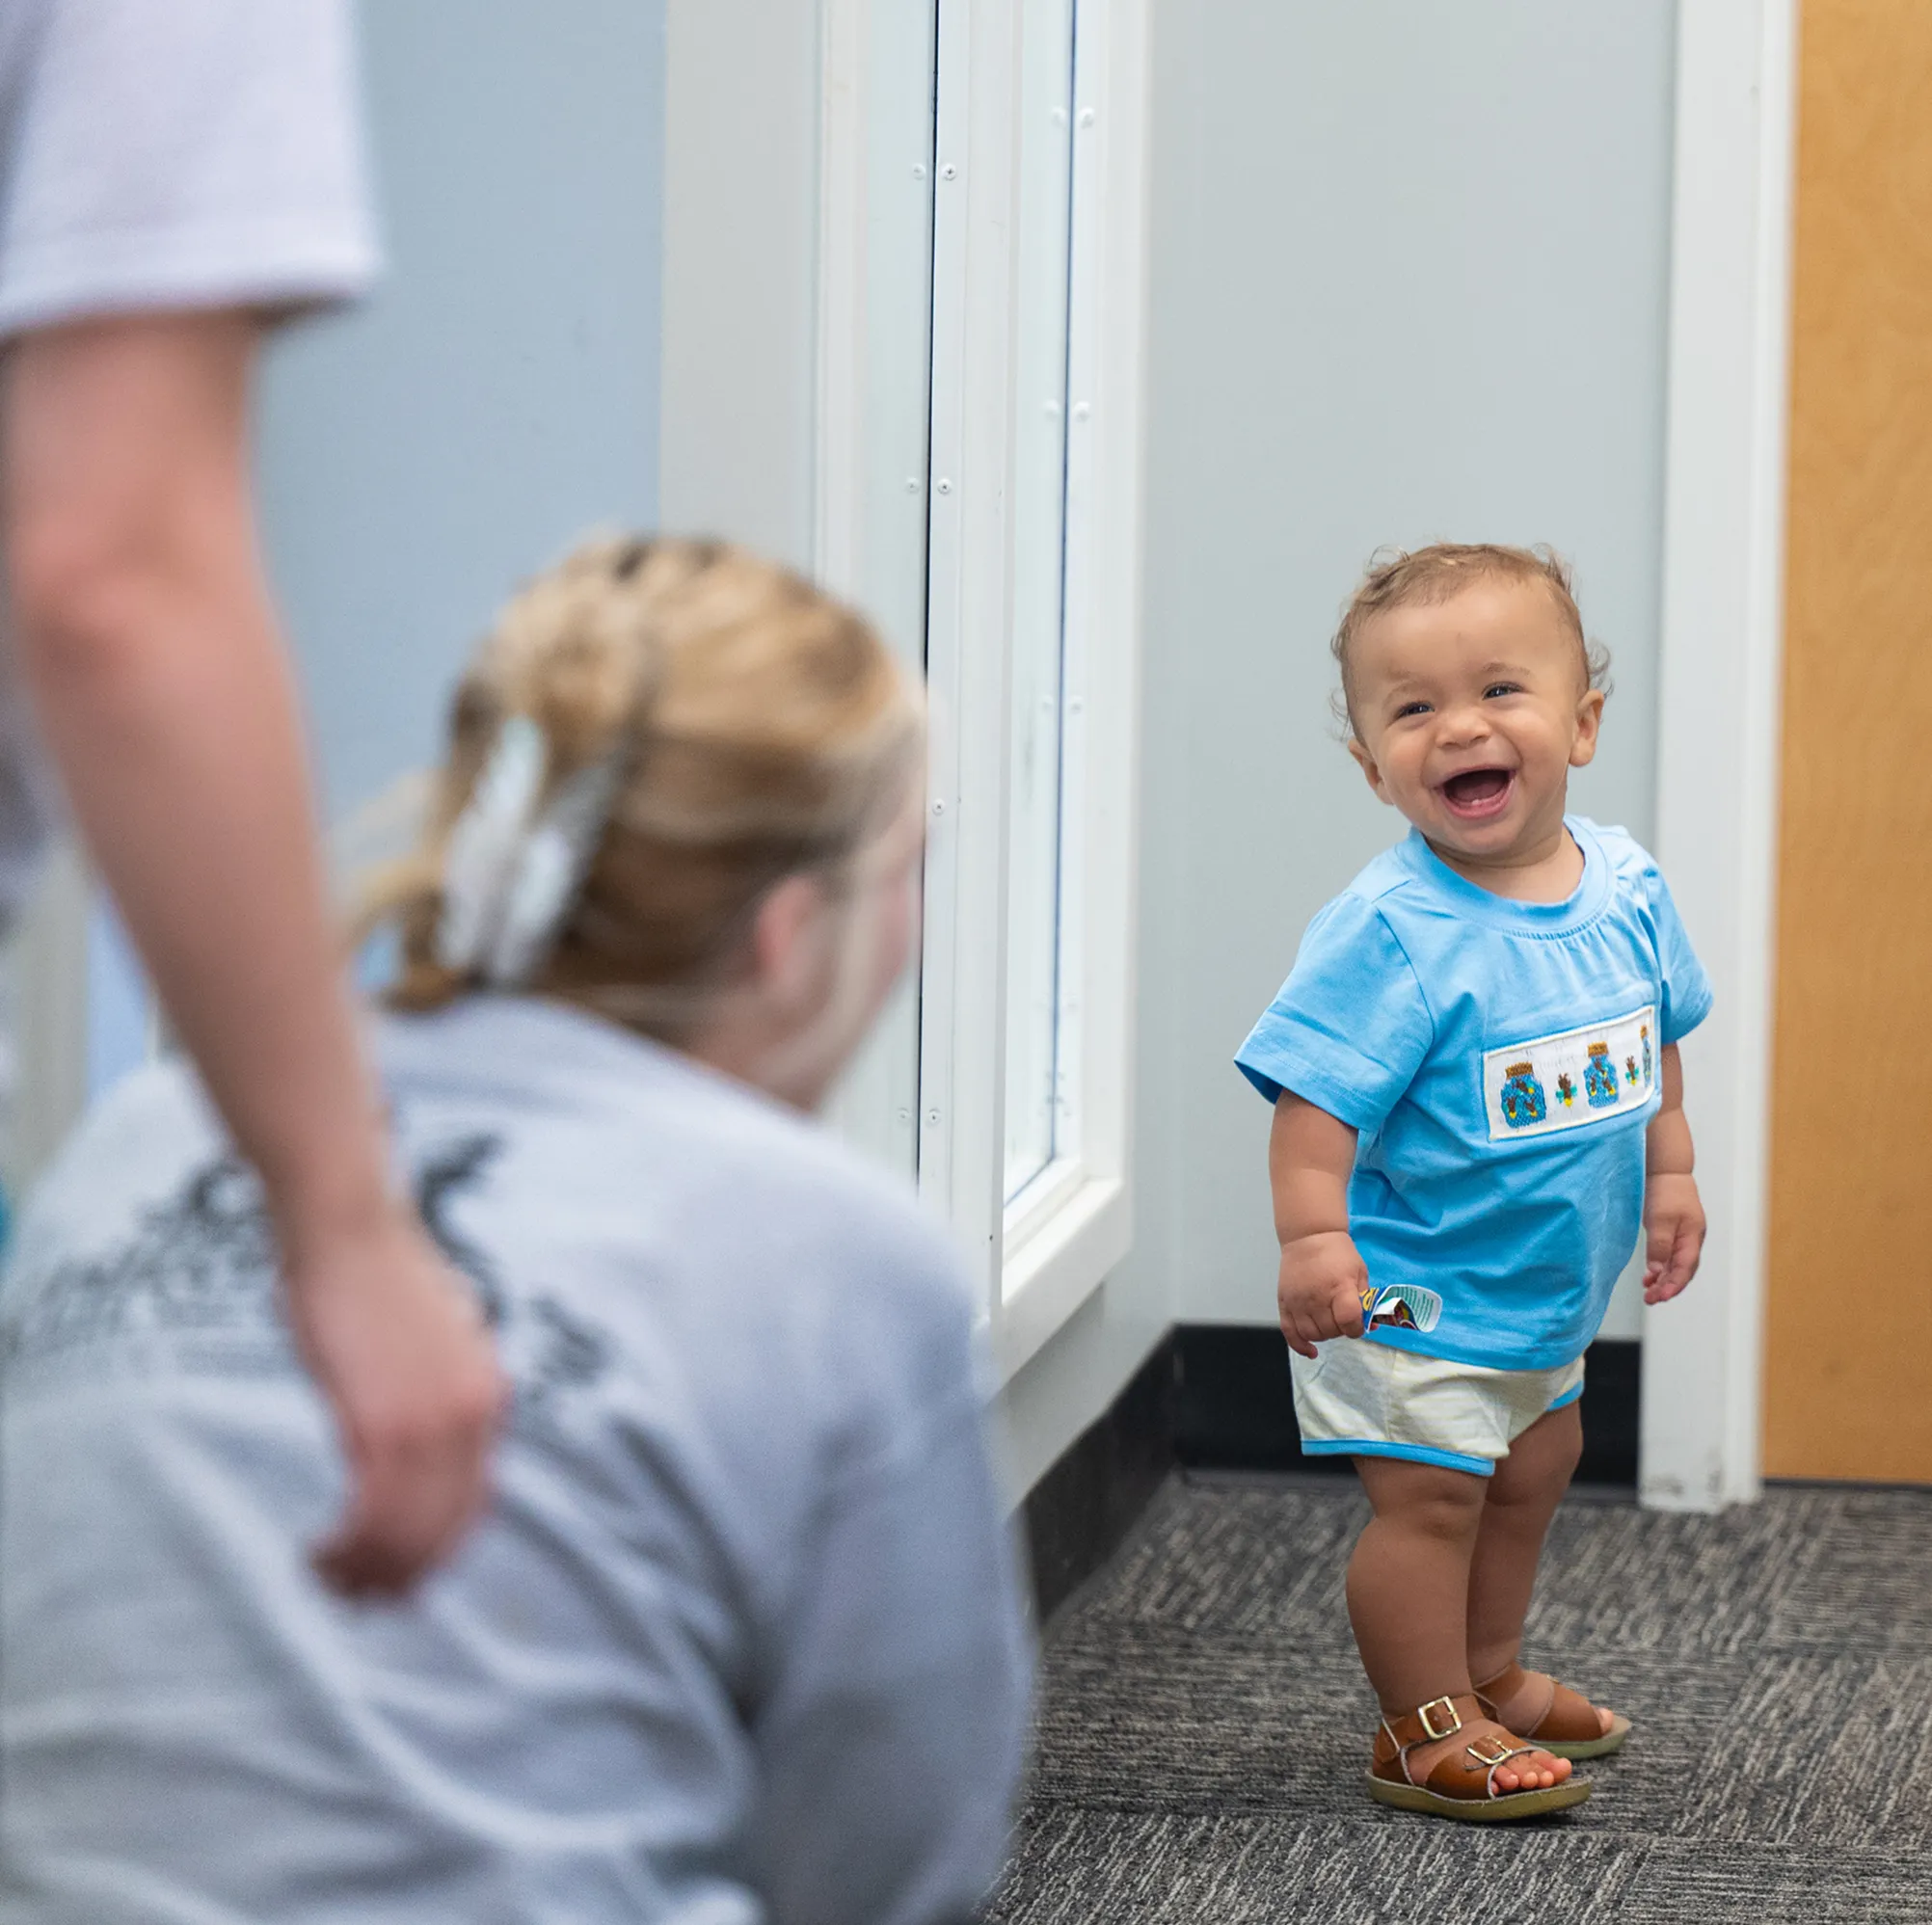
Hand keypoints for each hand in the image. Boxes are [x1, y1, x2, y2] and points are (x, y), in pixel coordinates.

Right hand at [282, 1205, 507, 1596]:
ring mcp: (433, 1422)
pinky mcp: (382, 1423)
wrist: (350, 1230)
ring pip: (409, 1534)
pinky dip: (349, 1548)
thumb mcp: (434, 1337)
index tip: (401, 1573)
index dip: (437, 1550)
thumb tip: (426, 1428)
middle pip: (445, 1529)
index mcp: (490, 1395)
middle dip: (402, 1575)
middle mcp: (474, 1416)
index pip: (475, 1502)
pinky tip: (318, 1551)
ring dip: (366, 1571)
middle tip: (357, 1596)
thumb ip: (440, 1387)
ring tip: (328, 1579)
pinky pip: (375, 1514)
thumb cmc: (377, 1277)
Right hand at [1277, 1230, 1369, 1358]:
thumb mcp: (1359, 1272)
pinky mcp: (1284, 1303)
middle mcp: (1317, 1297)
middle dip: (1341, 1330)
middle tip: (1342, 1318)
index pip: (1349, 1322)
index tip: (1358, 1324)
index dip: (1357, 1329)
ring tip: (1328, 1323)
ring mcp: (1298, 1301)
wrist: (1309, 1236)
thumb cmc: (1338, 1253)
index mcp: (1339, 1287)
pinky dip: (1299, 1345)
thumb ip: (1365, 1299)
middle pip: (1331, 1331)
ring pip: (1312, 1334)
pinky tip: (1311, 1350)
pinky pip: (1289, 1332)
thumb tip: (1371, 1324)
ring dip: (1324, 1335)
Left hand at [1642, 1172, 1705, 1304]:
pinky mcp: (1673, 1230)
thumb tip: (1656, 1270)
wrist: (1667, 1169)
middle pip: (1682, 1270)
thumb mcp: (1660, 1219)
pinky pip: (1669, 1255)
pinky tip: (1650, 1274)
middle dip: (1668, 1287)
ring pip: (1675, 1264)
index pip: (1685, 1268)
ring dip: (1663, 1279)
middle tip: (1651, 1299)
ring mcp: (1684, 1235)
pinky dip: (1660, 1267)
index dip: (1674, 1285)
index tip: (1661, 1297)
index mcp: (1692, 1237)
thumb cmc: (1666, 1190)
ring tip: (1648, 1291)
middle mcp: (1691, 1239)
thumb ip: (1659, 1245)